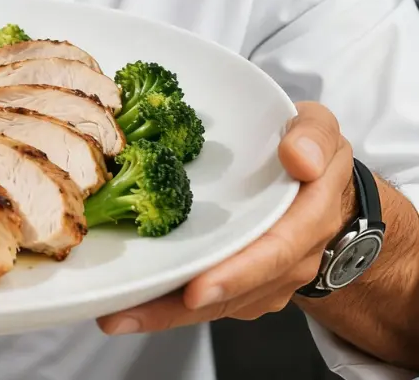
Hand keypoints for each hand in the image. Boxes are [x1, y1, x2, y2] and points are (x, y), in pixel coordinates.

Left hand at [98, 101, 354, 335]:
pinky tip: (132, 307)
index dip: (236, 274)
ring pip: (218, 305)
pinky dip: (171, 306)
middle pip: (235, 292)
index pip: (275, 252)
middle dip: (181, 307)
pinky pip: (210, 300)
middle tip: (129, 313)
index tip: (197, 290)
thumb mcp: (320, 129)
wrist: (327, 188)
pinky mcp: (244, 282)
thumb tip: (299, 159)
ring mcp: (266, 277)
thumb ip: (313, 137)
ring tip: (116, 315)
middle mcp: (289, 259)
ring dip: (166, 314)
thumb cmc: (312, 153)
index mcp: (308, 218)